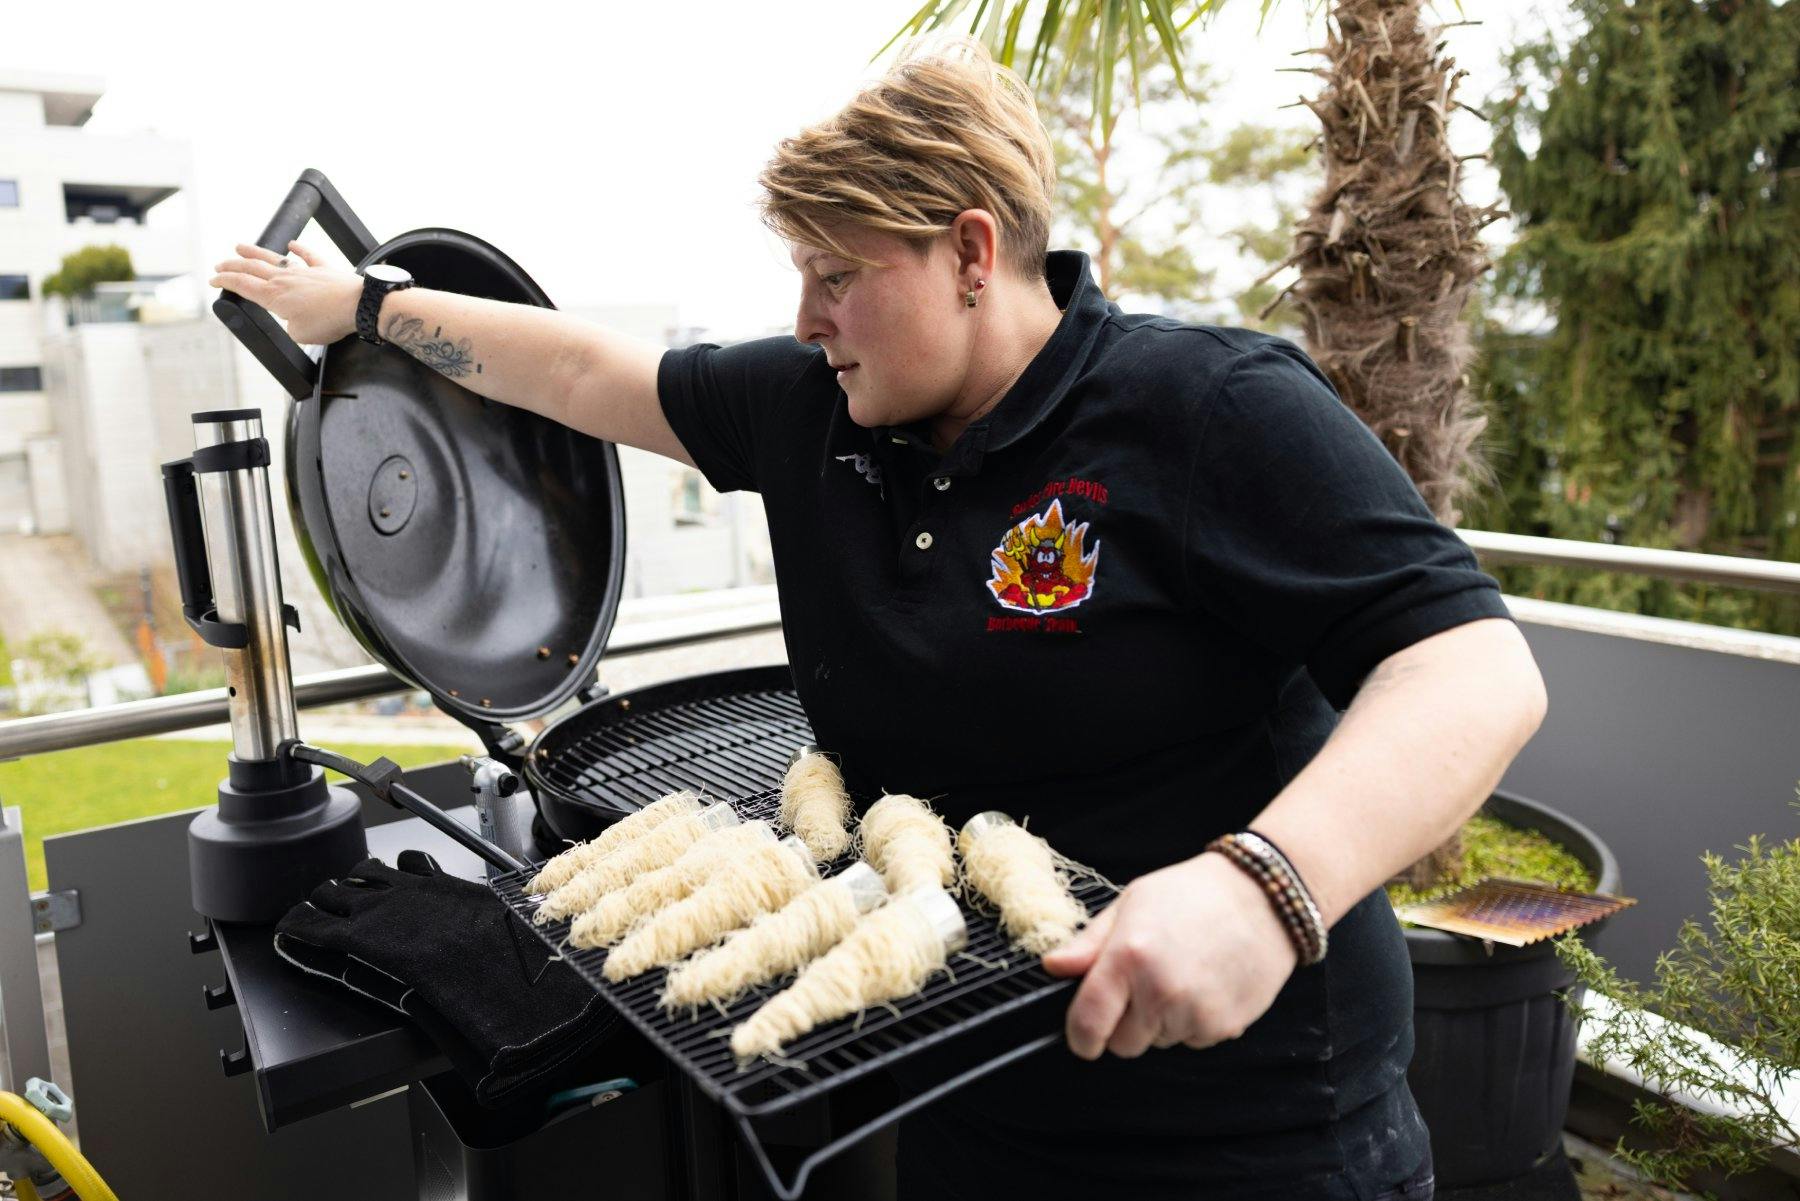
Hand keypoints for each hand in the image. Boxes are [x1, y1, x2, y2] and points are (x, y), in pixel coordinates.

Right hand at [209, 240, 361, 345]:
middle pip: (252, 268)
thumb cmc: (329, 321)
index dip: (225, 282)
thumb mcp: (299, 335)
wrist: (358, 306)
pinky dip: (299, 249)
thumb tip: (293, 319)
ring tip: (241, 246)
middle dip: (232, 266)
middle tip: (220, 264)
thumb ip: (289, 327)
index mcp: (274, 296)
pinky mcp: (324, 269)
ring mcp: (304, 272)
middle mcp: (285, 279)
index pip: (242, 285)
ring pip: (274, 258)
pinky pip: (309, 256)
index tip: (213, 280)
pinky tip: (292, 244)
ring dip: (255, 252)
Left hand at [1041, 851, 1299, 1059]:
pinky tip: (1204, 985)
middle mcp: (1160, 991)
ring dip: (1160, 1022)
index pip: (1088, 1022)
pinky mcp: (1223, 1028)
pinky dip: (1192, 1023)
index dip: (1079, 1037)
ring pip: (1158, 1043)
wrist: (1262, 898)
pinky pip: (1191, 1041)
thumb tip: (1053, 967)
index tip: (1082, 1038)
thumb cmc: (1192, 894)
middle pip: (1123, 1044)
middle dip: (1124, 1024)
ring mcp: (1195, 1013)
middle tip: (1142, 986)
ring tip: (1180, 975)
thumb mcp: (1132, 903)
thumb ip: (1089, 943)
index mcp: (1129, 957)